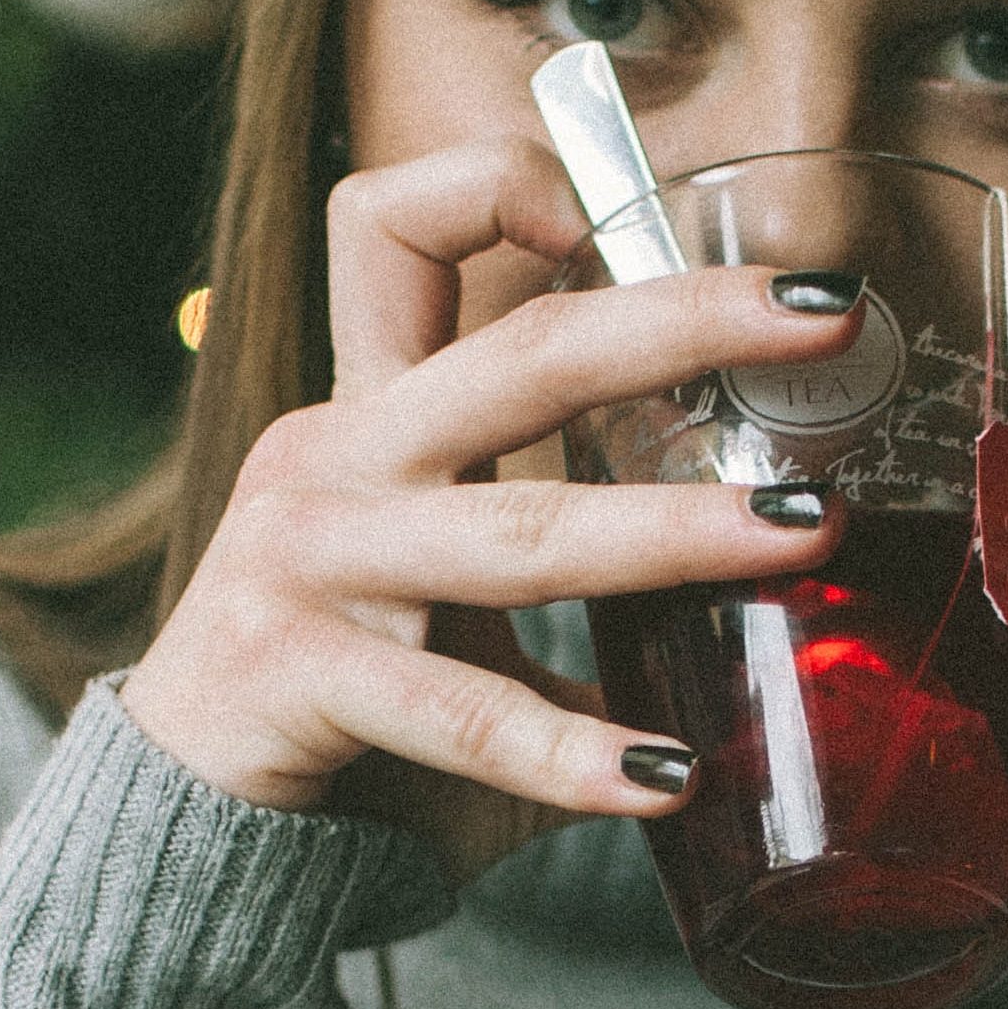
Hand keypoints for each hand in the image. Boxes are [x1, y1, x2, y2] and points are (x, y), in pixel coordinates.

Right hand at [117, 138, 855, 887]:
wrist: (182, 823)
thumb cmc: (348, 692)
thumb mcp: (436, 572)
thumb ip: (554, 532)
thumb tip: (758, 535)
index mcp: (370, 410)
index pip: (394, 227)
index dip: (496, 185)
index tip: (618, 212)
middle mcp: (338, 459)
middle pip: (520, 352)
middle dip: (684, 320)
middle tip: (824, 313)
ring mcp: (310, 562)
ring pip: (522, 531)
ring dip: (676, 530)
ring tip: (805, 533)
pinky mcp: (296, 675)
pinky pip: (463, 712)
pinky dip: (572, 750)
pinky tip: (668, 774)